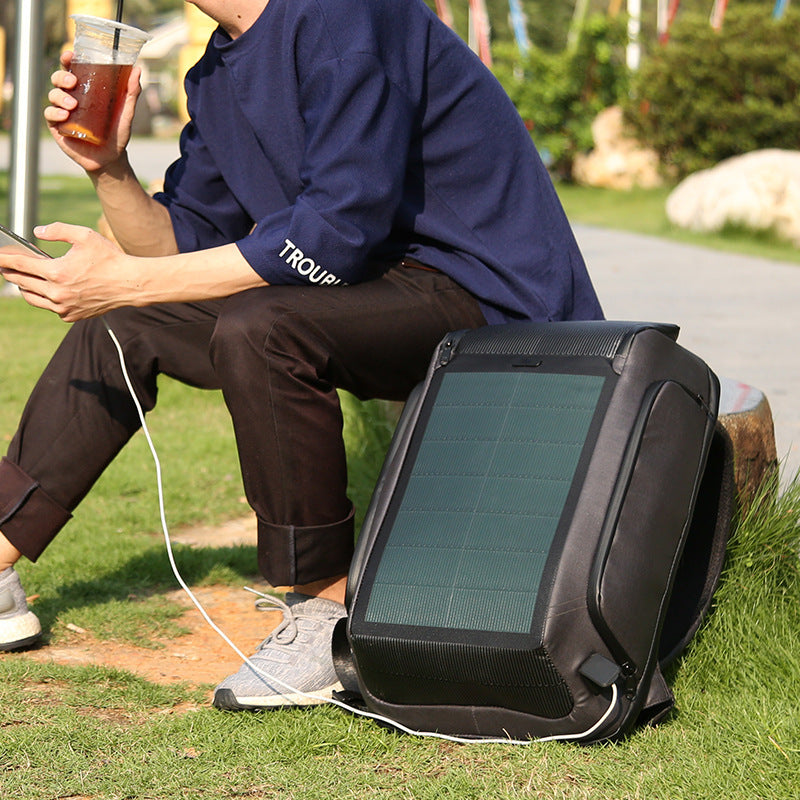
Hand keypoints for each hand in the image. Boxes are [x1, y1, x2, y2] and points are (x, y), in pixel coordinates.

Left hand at [0, 223, 137, 321]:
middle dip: (10, 272)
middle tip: (4, 266)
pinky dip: (44, 298)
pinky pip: (48, 307)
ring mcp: (62, 307)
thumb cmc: (109, 258)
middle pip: (21, 282)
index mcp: (56, 272)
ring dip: (24, 287)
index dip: (4, 259)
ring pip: (31, 298)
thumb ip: (57, 230)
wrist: (129, 284)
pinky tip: (47, 290)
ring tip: (22, 279)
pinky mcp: (70, 316)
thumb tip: (37, 232)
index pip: (20, 265)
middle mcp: (56, 293)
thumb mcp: (84, 236)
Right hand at [43, 51, 142, 173]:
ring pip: (53, 95)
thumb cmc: (117, 133)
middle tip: (73, 82)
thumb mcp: (126, 113)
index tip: (70, 55)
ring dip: (60, 96)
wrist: (111, 158)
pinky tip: (64, 115)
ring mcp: (62, 111)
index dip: (67, 59)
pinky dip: (55, 112)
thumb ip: (131, 93)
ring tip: (73, 105)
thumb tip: (137, 70)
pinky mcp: (57, 126)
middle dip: (62, 76)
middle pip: (58, 79)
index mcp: (84, 89)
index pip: (72, 69)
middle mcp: (71, 97)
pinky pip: (49, 114)